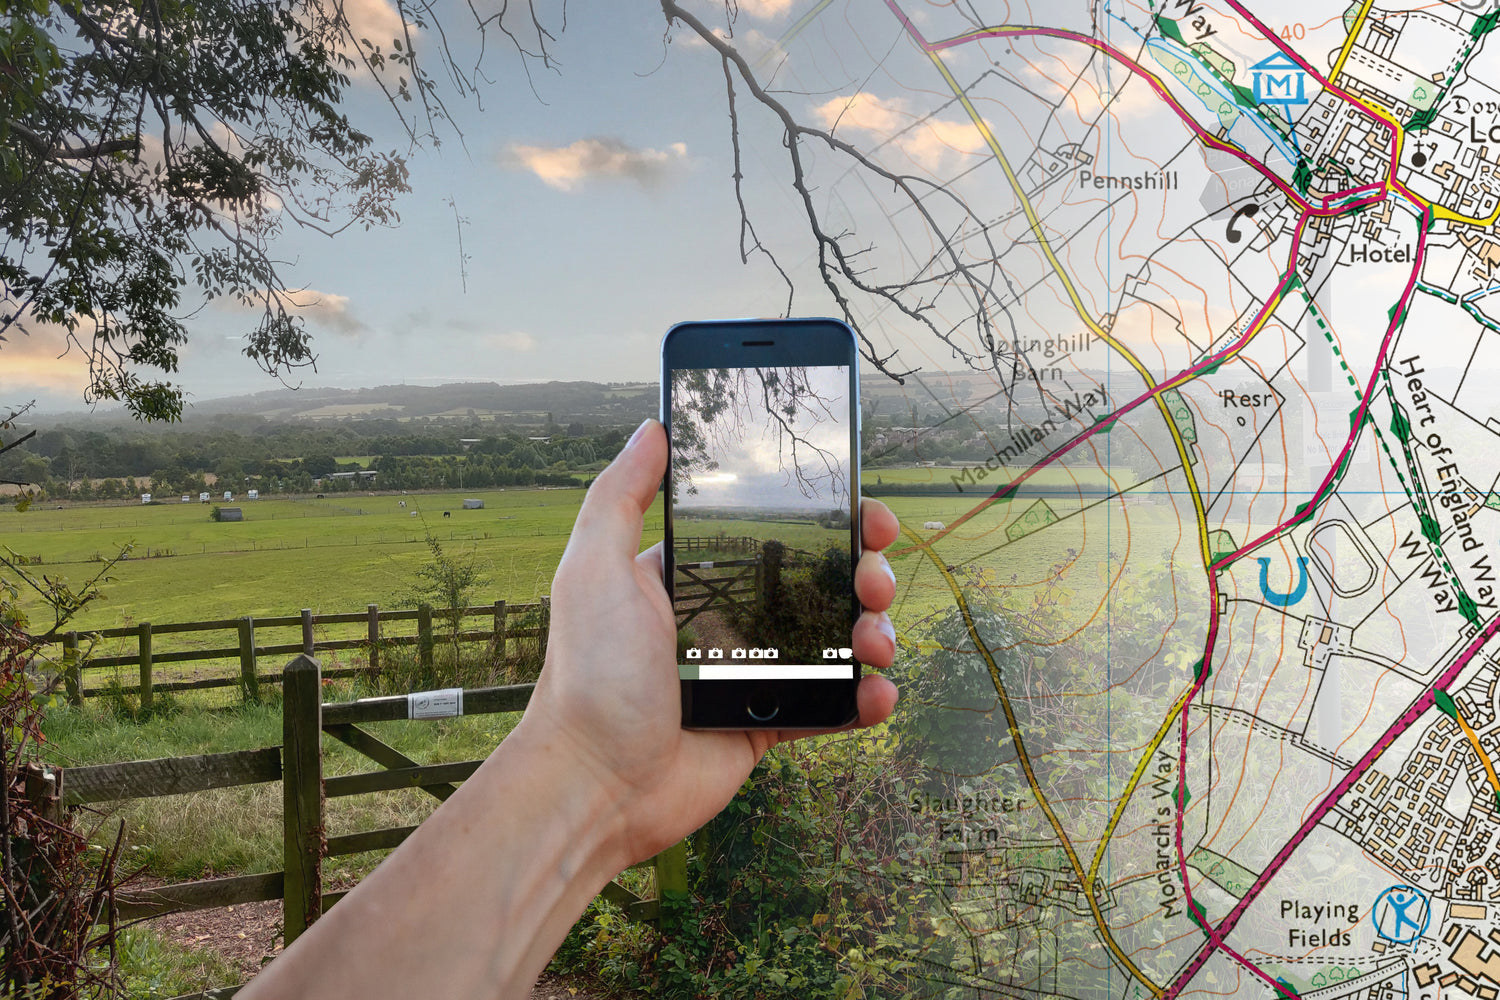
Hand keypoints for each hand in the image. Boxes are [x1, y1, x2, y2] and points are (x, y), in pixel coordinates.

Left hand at [519, 418, 899, 865]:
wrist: (596, 786)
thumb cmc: (589, 676)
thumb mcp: (594, 570)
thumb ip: (621, 496)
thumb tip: (652, 426)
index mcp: (691, 575)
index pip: (773, 528)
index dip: (824, 515)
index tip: (863, 508)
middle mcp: (725, 615)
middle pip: (817, 579)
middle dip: (861, 570)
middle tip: (873, 579)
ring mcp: (750, 671)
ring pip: (834, 638)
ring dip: (872, 631)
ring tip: (874, 642)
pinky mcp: (766, 722)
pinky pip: (831, 704)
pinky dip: (864, 698)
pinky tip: (877, 692)